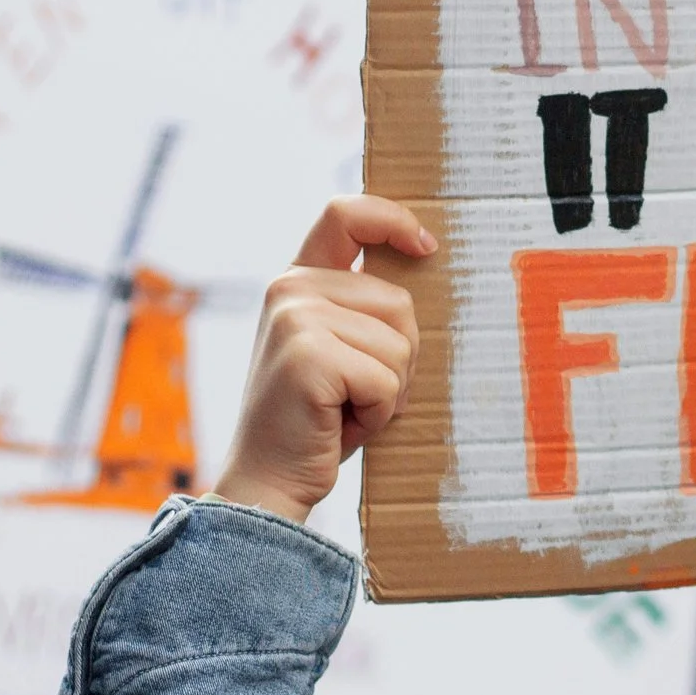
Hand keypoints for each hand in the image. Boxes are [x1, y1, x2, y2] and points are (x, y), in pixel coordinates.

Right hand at [214, 196, 436, 523]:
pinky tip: (340, 423)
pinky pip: (387, 380)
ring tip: (344, 408)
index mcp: (297, 281)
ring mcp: (296, 318)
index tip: (426, 248)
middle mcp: (290, 288)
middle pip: (399, 302)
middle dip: (398, 357)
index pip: (346, 214)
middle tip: (354, 393)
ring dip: (388, 391)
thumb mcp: (340, 349)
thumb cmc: (318, 421)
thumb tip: (425, 266)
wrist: (269, 480)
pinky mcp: (308, 355)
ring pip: (399, 345)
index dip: (394, 220)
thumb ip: (364, 310)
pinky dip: (379, 413)